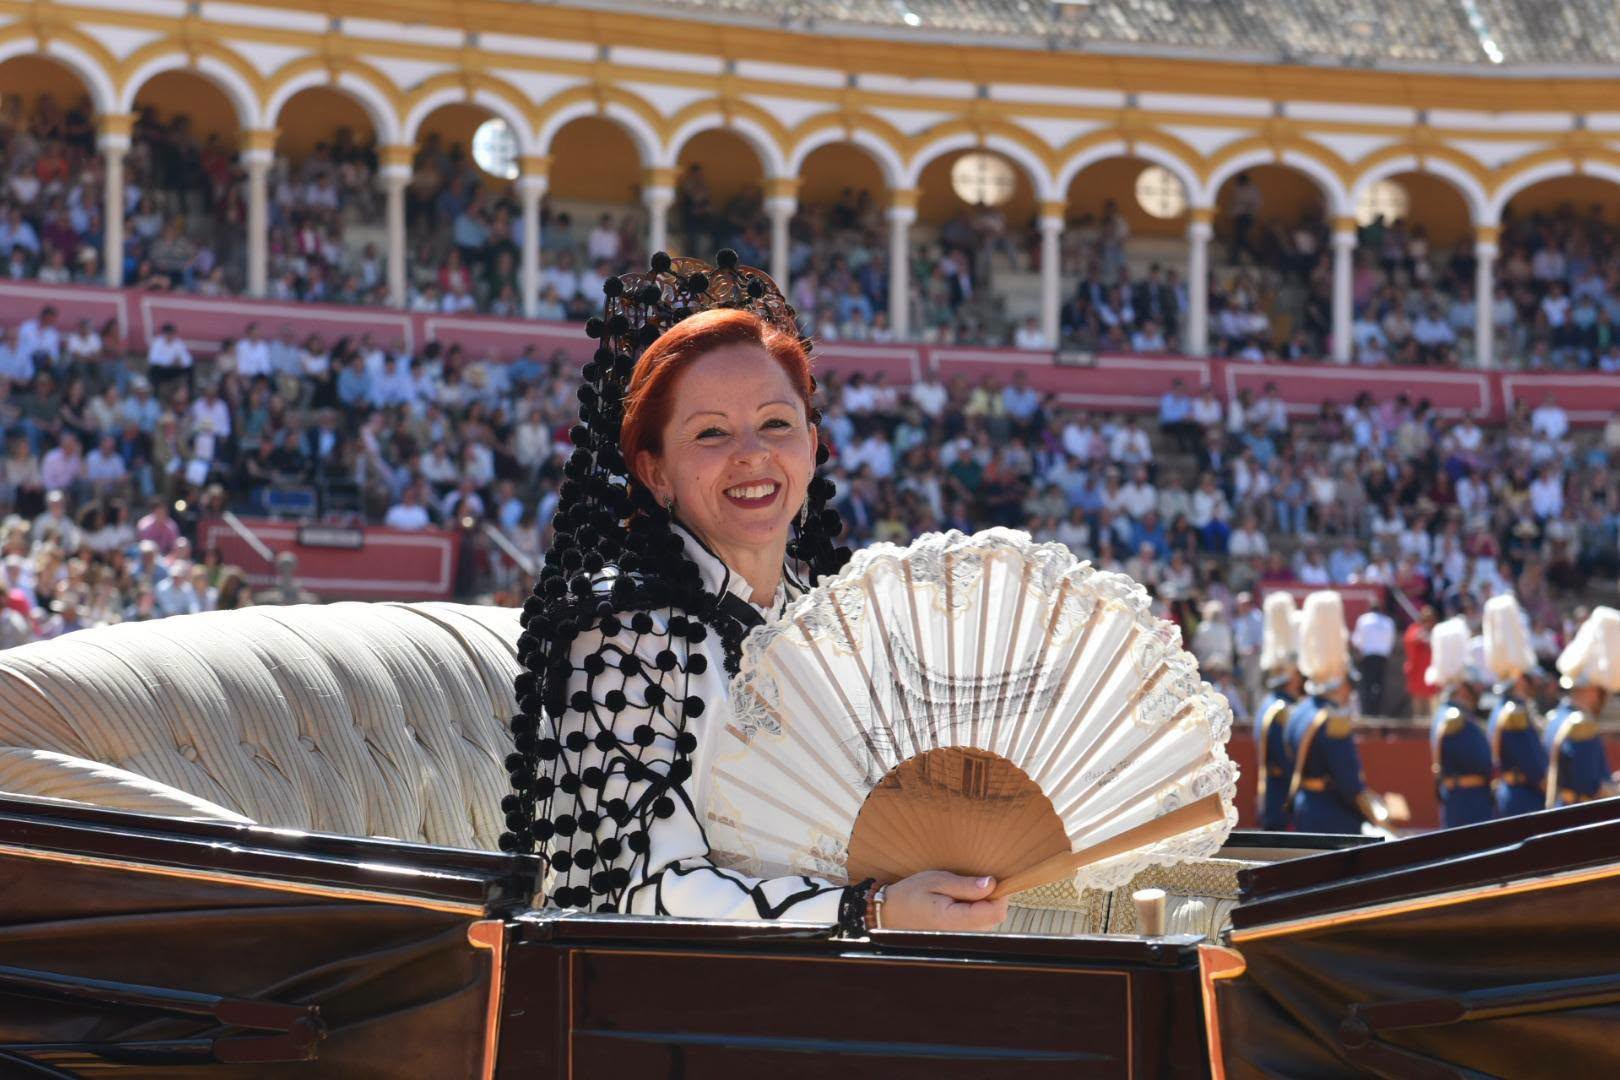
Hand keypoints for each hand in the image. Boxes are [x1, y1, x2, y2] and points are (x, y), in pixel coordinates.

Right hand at [879, 871, 1008, 931]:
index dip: (1000, 893)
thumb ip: (965, 885)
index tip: (988, 879)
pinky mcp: (959, 938)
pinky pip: (977, 924)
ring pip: (988, 920)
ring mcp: (961, 939)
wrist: (890, 914)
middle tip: (969, 883)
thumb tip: (991, 884)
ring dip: (981, 904)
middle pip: (995, 916)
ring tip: (959, 892)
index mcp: (955, 920)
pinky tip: (957, 902)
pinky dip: (974, 911)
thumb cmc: (910, 895)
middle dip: (990, 897)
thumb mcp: (936, 881)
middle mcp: (962, 935)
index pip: (996, 912)